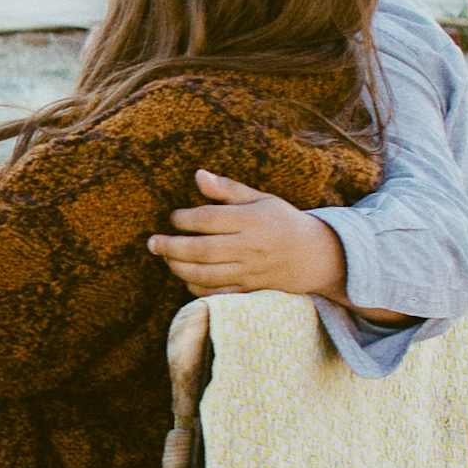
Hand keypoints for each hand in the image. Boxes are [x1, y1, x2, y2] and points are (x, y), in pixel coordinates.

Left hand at [149, 171, 348, 299]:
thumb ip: (227, 190)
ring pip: (207, 274)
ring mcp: (250, 271)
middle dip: (172, 247)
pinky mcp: (250, 289)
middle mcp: (250, 247)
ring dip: (179, 268)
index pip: (210, 219)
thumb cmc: (281, 221)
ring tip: (165, 257)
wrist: (315, 255)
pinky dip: (197, 288)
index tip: (173, 217)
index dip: (185, 218)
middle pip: (203, 249)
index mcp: (252, 220)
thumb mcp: (260, 199)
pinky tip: (185, 277)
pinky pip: (218, 293)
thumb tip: (198, 175)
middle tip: (152, 243)